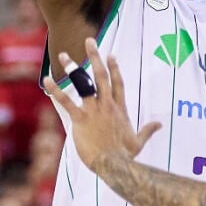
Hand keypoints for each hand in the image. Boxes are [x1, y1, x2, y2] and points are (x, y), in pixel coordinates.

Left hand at [44, 38, 161, 171]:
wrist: (115, 165)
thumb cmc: (126, 156)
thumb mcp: (138, 141)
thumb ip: (148, 130)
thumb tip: (159, 124)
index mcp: (120, 109)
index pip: (118, 83)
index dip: (114, 68)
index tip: (111, 55)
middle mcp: (107, 105)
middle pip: (101, 76)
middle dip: (95, 56)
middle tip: (89, 41)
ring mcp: (94, 110)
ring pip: (83, 83)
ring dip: (73, 68)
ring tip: (63, 55)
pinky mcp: (81, 119)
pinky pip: (66, 101)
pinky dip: (55, 90)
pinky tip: (46, 80)